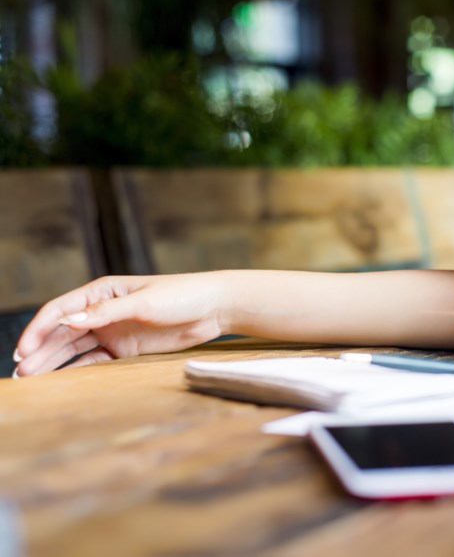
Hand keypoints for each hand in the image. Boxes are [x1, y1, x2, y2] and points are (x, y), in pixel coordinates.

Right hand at [14, 274, 224, 375]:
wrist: (215, 308)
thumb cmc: (183, 295)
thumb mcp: (144, 301)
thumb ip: (106, 312)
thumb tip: (69, 320)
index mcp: (102, 290)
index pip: (60, 310)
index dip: (38, 329)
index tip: (23, 350)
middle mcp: (103, 310)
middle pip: (62, 332)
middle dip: (40, 351)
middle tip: (21, 374)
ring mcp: (113, 330)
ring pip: (74, 348)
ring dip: (53, 362)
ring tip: (31, 380)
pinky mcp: (126, 347)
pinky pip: (94, 359)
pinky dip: (76, 369)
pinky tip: (61, 380)